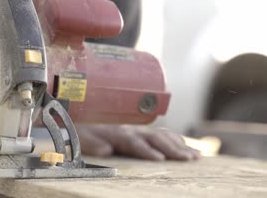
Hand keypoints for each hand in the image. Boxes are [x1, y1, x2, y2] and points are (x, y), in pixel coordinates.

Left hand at [76, 124, 199, 160]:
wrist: (80, 116)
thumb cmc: (82, 130)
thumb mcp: (82, 137)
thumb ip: (93, 143)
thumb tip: (105, 150)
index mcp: (115, 132)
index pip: (133, 141)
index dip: (146, 150)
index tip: (159, 159)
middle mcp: (130, 129)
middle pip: (154, 138)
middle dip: (172, 149)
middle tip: (188, 159)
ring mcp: (138, 130)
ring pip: (162, 136)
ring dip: (179, 146)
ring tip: (195, 156)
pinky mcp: (142, 132)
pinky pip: (163, 135)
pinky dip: (178, 141)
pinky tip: (190, 149)